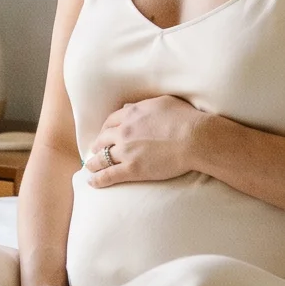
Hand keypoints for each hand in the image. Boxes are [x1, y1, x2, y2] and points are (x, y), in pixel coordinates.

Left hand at [83, 95, 214, 187]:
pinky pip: (109, 175)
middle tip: (95, 150)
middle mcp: (124, 131)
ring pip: (102, 158)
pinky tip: (92, 182)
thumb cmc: (185, 118)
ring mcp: (126, 151)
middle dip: (97, 145)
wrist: (194, 138)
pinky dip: (98, 179)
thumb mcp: (162, 103)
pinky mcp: (132, 169)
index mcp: (131, 114)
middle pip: (103, 139)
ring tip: (90, 167)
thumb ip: (143, 105)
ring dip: (93, 163)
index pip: (111, 121)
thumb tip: (129, 108)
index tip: (104, 134)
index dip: (105, 129)